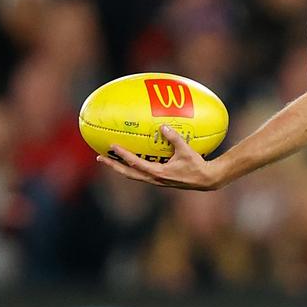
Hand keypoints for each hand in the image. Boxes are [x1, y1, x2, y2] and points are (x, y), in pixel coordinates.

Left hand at [97, 125, 225, 190]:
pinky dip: (132, 168)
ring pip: (133, 175)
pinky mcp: (160, 180)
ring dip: (120, 168)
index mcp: (158, 172)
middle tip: (100, 157)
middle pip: (127, 173)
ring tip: (110, 160)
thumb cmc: (197, 165)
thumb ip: (174, 138)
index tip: (112, 146)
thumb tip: (162, 126)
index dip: (122, 154)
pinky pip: (141, 174)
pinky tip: (131, 161)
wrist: (206, 180)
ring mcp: (156, 180)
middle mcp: (154, 178)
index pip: (135, 163)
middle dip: (113, 166)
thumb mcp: (186, 150)